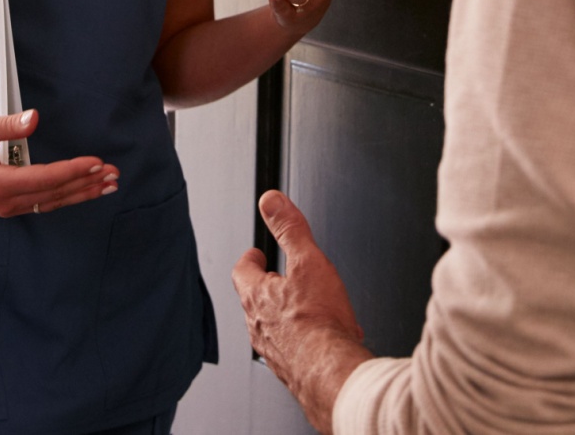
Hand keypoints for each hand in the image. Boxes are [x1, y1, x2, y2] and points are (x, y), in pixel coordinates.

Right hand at [0, 109, 119, 217]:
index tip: (96, 163)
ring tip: (107, 185)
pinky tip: (84, 190)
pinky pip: (44, 202)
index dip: (73, 170)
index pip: (45, 178)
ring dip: (81, 193)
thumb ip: (9, 125)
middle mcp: (4, 201)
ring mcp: (6, 207)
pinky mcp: (8, 205)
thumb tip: (34, 118)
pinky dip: (67, 195)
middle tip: (113, 175)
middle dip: (86, 184)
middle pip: (54, 193)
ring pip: (52, 201)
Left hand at [233, 190, 371, 433]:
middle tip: (279, 278)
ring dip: (286, 316)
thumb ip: (290, 228)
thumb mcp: (308, 261)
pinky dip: (304, 340)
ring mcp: (273, 352)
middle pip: (255, 300)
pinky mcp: (291, 371)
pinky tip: (324, 338)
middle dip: (268, 287)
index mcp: (257, 297)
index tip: (257, 253)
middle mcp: (259, 326)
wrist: (331, 373)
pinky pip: (293, 350)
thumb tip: (271, 201)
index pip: (242, 271)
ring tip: (305, 308)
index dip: (251, 259)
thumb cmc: (318, 322)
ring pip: (273, 327)